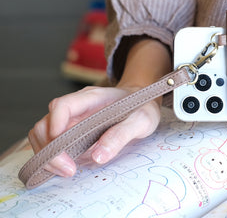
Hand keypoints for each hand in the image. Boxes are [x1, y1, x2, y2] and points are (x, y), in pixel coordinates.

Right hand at [28, 85, 160, 177]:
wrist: (142, 100)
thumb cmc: (141, 107)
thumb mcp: (141, 120)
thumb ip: (122, 134)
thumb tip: (98, 156)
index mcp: (93, 97)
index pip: (63, 105)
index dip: (56, 125)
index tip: (63, 148)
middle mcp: (78, 105)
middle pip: (46, 122)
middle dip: (50, 149)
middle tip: (68, 169)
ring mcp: (72, 116)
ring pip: (43, 132)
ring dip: (48, 154)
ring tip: (67, 170)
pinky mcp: (71, 128)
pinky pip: (51, 140)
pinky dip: (51, 154)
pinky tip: (66, 165)